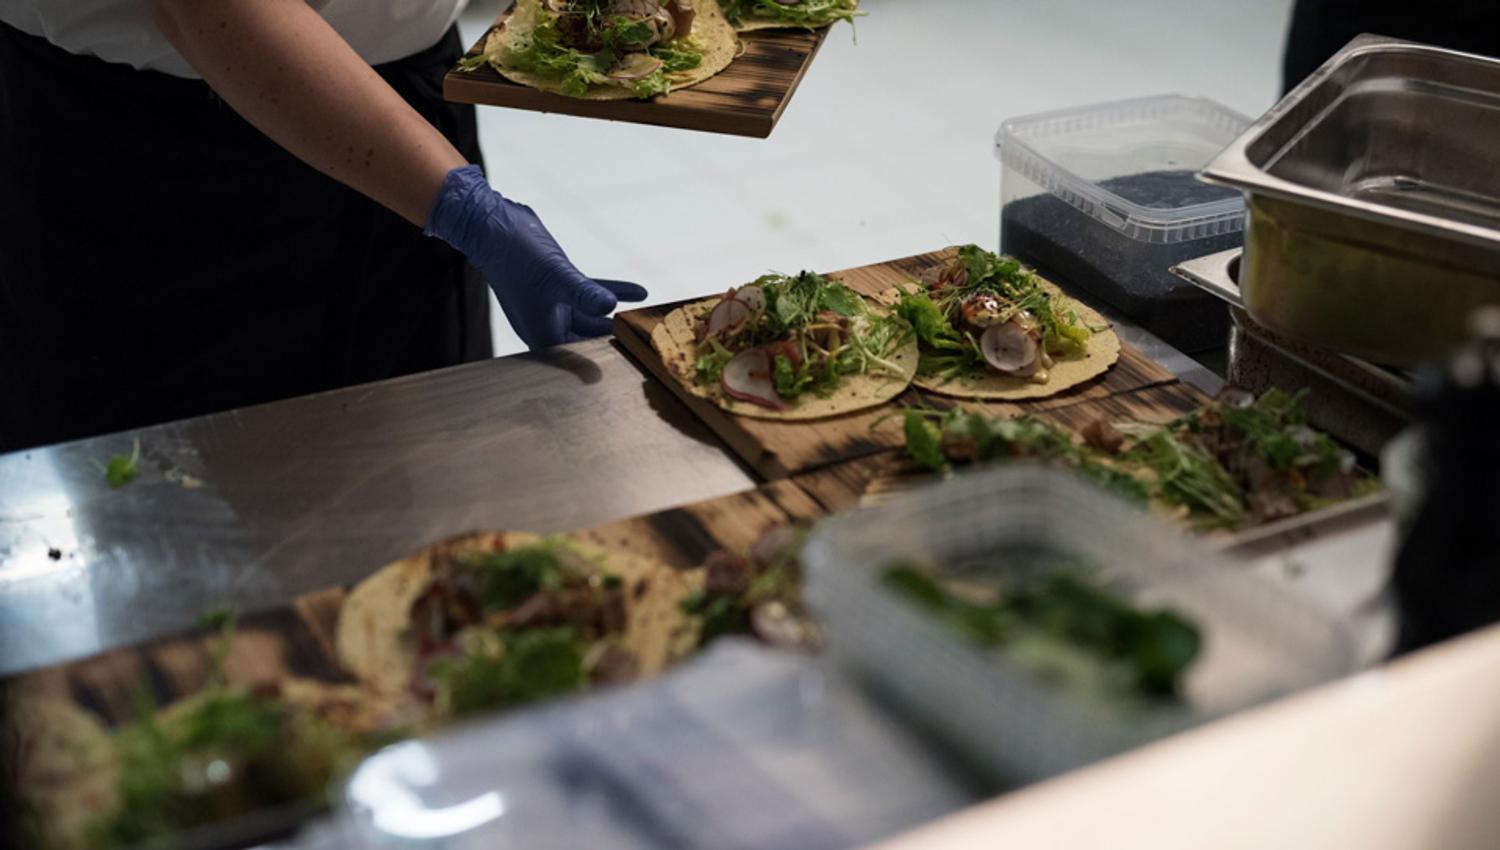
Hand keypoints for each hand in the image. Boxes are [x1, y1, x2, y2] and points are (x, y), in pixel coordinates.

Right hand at [425, 165, 647, 347]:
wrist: (490, 224)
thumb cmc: (516, 256)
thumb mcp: (557, 276)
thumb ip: (585, 294)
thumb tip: (611, 309)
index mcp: (543, 334)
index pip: (583, 355)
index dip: (609, 356)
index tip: (637, 356)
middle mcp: (548, 325)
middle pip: (591, 338)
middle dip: (618, 336)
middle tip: (650, 337)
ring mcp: (554, 305)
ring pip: (594, 315)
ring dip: (619, 314)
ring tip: (649, 316)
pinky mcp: (559, 286)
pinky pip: (591, 294)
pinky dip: (613, 293)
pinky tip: (639, 292)